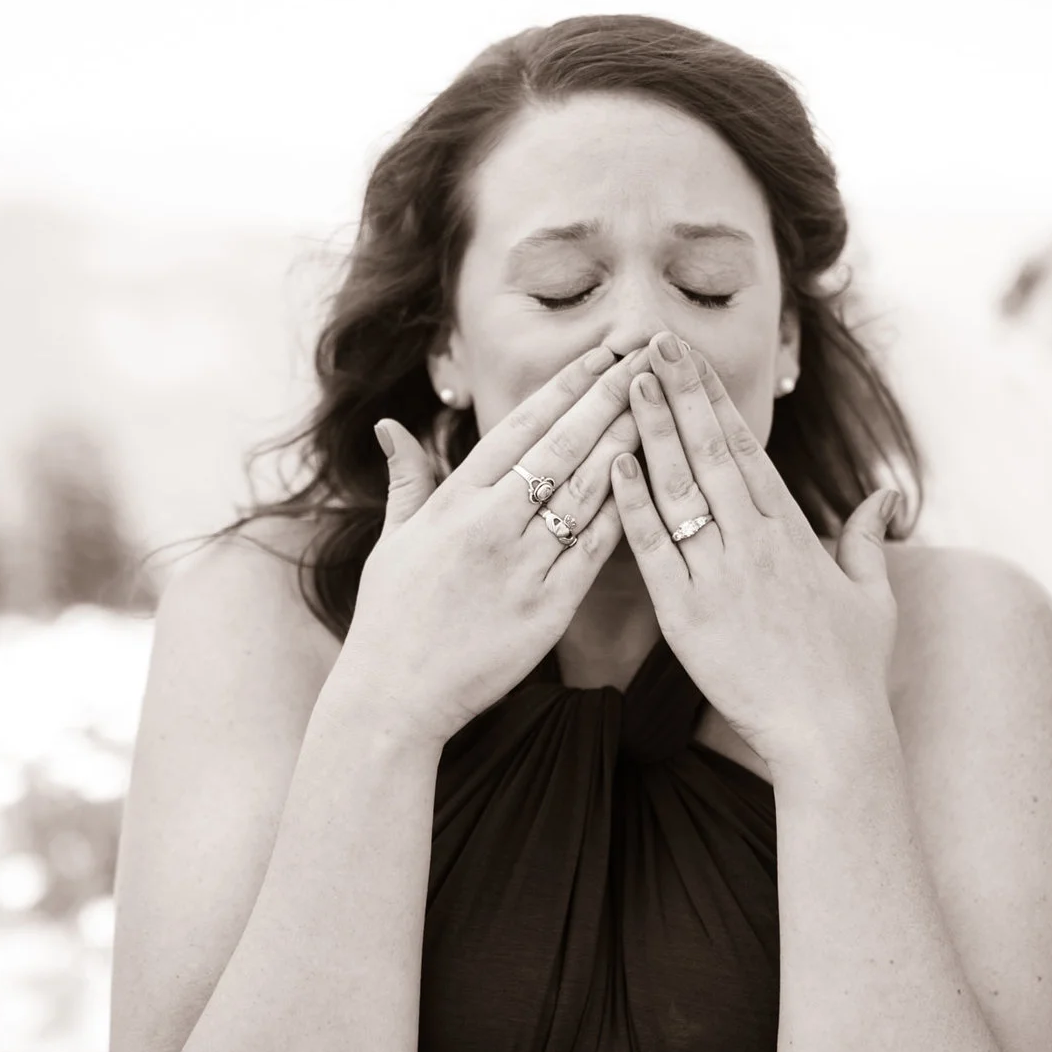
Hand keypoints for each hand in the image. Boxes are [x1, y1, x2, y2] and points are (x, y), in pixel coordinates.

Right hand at [334, 344, 653, 744]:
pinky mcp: (546, 607)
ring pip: (584, 490)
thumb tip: (390, 425)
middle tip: (647, 359)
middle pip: (560, 447)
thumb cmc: (391, 619)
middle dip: (607, 398)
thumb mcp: (393, 541)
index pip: (519, 428)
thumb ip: (406, 479)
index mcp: (455, 501)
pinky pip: (594, 549)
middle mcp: (489, 524)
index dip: (564, 388)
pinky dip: (622, 512)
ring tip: (661, 406)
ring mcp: (520, 564)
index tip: (600, 354)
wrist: (393, 696)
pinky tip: (651, 481)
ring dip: (625, 443)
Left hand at [606, 332, 900, 774]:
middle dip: (678, 391)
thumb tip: (880, 498)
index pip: (745, 448)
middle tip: (649, 341)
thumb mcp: (874, 596)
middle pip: (708, 450)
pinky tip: (613, 462)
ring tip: (626, 381)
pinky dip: (632, 503)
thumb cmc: (853, 671)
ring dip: (651, 430)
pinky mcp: (688, 615)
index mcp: (793, 531)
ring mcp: (720, 575)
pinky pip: (653, 548)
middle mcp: (755, 541)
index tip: (690, 357)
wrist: (830, 734)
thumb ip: (867, 539)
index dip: (713, 399)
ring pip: (678, 486)